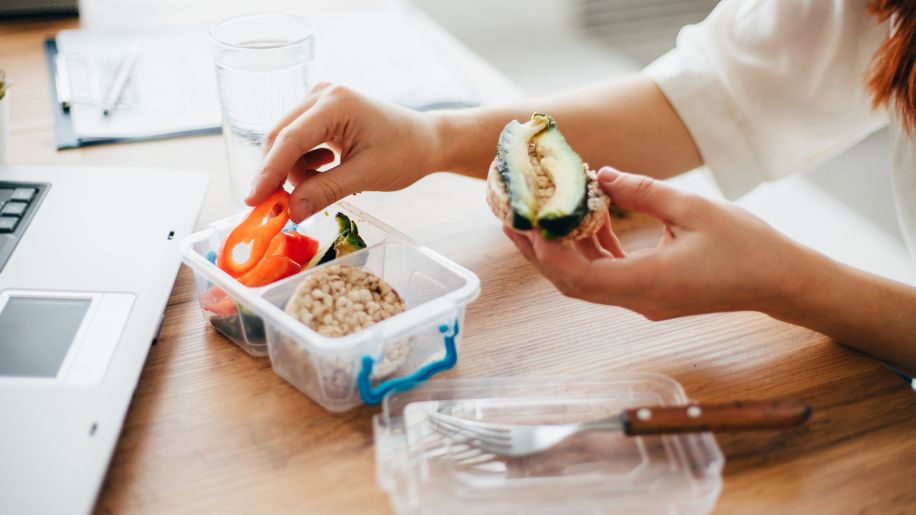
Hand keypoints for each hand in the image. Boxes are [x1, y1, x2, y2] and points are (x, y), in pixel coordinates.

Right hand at [247, 83, 443, 220]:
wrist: (426, 140)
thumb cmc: (405, 153)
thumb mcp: (366, 176)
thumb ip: (326, 192)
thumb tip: (291, 211)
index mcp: (336, 103)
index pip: (290, 140)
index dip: (269, 173)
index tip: (252, 200)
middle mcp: (322, 94)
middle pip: (280, 138)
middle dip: (278, 175)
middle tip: (278, 209)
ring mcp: (320, 100)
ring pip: (287, 143)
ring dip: (296, 172)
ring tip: (325, 186)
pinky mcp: (321, 112)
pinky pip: (298, 142)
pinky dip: (305, 164)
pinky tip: (328, 169)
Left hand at [503, 168, 808, 319]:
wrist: (781, 283)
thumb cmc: (747, 247)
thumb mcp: (694, 209)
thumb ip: (642, 191)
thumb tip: (600, 175)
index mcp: (648, 282)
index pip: (577, 276)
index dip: (546, 252)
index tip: (525, 223)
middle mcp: (639, 300)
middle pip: (572, 283)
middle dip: (539, 253)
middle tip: (513, 221)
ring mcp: (645, 302)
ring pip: (587, 282)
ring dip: (562, 252)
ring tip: (539, 220)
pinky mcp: (652, 295)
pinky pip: (609, 278)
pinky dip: (592, 254)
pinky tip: (591, 224)